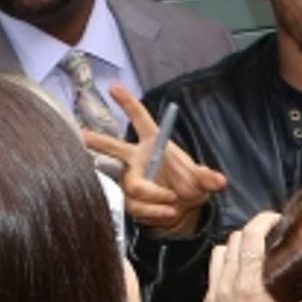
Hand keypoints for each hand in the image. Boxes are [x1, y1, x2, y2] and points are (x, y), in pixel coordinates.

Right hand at [81, 85, 226, 235]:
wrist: (182, 210)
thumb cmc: (188, 185)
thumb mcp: (201, 179)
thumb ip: (207, 178)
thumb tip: (218, 181)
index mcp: (153, 143)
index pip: (140, 119)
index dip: (128, 104)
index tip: (115, 87)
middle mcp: (136, 159)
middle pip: (114, 148)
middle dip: (99, 142)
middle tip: (83, 136)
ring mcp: (130, 180)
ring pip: (133, 186)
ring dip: (154, 197)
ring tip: (173, 206)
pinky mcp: (129, 201)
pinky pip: (137, 206)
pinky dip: (155, 212)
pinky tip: (168, 214)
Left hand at [201, 212, 301, 301]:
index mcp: (249, 286)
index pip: (251, 237)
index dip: (263, 220)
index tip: (275, 219)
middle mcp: (226, 288)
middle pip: (233, 240)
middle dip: (252, 233)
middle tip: (268, 238)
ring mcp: (212, 298)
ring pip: (218, 255)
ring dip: (235, 249)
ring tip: (252, 255)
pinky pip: (213, 277)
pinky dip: (226, 271)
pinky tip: (242, 280)